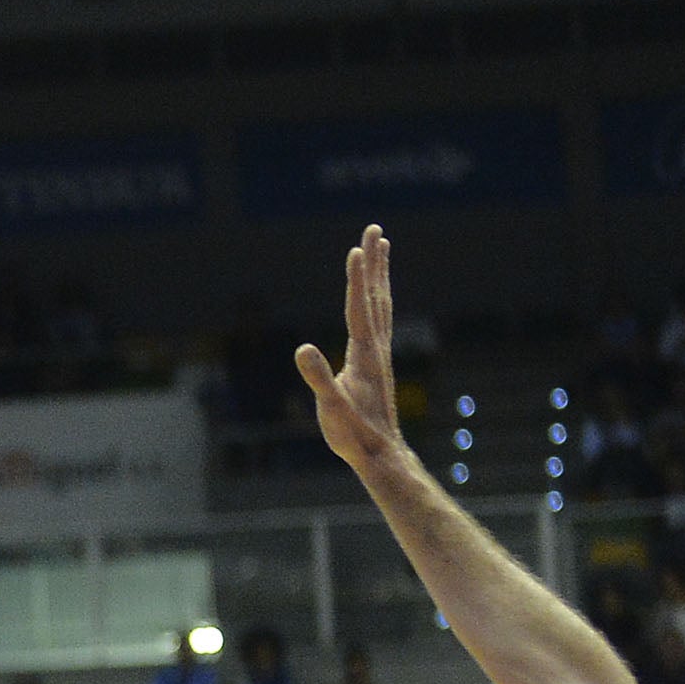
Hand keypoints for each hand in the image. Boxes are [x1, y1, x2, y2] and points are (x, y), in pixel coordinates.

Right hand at [295, 224, 407, 473]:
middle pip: (375, 297)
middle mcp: (376, 349)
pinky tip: (375, 296)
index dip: (357, 279)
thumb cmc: (354, 435)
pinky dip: (377, 299)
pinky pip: (379, 320)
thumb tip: (302, 349)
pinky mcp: (376, 363)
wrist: (381, 454)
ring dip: (379, 275)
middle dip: (374, 263)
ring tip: (382, 247)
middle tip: (375, 229)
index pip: (359, 308)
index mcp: (364, 355)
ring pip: (380, 305)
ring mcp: (379, 355)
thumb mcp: (331, 410)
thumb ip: (319, 380)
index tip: (357, 249)